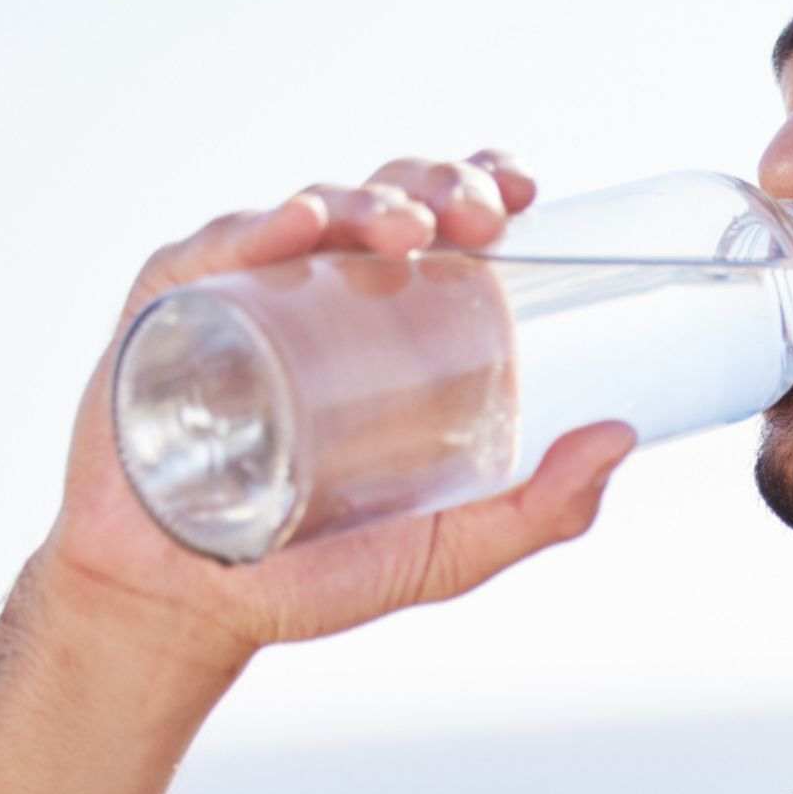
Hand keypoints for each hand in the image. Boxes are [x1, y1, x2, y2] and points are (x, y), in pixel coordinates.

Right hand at [44, 149, 638, 658]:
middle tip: (476, 218)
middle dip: (436, 187)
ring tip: (403, 229)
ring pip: (311, 209)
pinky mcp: (169, 308)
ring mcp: (245, 292)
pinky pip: (212, 249)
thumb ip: (534, 514)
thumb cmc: (311, 574)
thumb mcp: (440, 553)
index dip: (482, 185)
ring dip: (364, 200)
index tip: (523, 192)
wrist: (180, 608)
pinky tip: (295, 226)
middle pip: (387, 200)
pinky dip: (253, 228)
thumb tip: (623, 439)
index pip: (445, 223)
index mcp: (391, 322)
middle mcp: (322, 290)